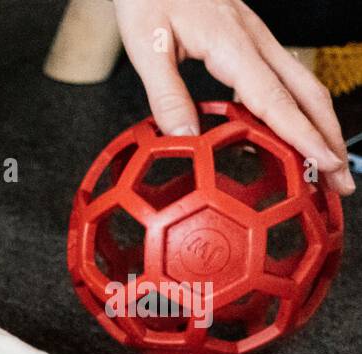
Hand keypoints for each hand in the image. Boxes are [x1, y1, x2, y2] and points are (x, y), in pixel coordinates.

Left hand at [114, 0, 354, 194]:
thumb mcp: (146, 46)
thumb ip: (166, 93)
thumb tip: (186, 140)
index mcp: (232, 44)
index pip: (276, 99)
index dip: (302, 135)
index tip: (324, 164)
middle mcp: (255, 40)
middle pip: (306, 94)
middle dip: (328, 138)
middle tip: (340, 181)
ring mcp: (256, 39)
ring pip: (302, 85)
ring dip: (319, 125)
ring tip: (326, 165)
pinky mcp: (249, 40)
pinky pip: (282, 79)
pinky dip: (296, 110)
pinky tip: (289, 135)